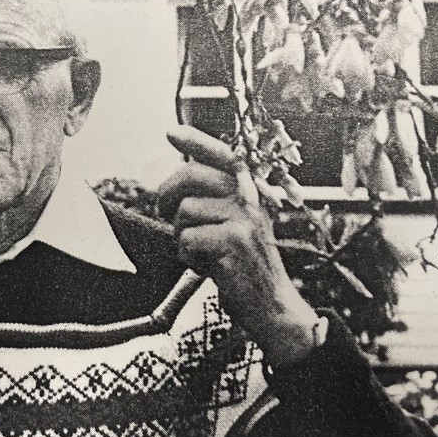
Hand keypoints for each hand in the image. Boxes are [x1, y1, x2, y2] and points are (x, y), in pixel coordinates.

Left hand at [159, 124, 320, 367]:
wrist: (272, 305)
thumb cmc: (244, 264)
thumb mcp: (236, 225)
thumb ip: (215, 201)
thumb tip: (177, 184)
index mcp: (250, 190)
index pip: (222, 154)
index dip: (195, 140)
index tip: (170, 131)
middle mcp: (250, 197)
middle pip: (190, 175)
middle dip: (167, 195)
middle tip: (165, 213)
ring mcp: (244, 217)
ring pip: (185, 211)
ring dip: (181, 236)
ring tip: (201, 252)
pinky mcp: (234, 240)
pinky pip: (187, 238)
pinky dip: (187, 256)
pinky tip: (205, 267)